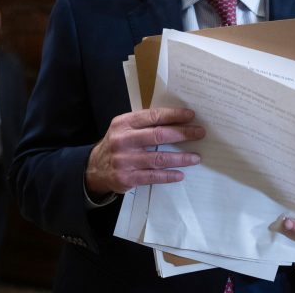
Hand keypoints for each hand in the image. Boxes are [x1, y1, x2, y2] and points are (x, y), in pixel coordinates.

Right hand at [85, 108, 204, 194]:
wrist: (94, 168)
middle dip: (183, 134)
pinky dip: (169, 176)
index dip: (174, 115)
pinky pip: (153, 176)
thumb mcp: (125, 128)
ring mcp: (125, 160)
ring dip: (181, 158)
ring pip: (159, 158)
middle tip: (200, 133)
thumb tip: (177, 120)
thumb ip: (144, 123)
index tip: (191, 115)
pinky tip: (180, 174)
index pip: (153, 116)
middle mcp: (123, 140)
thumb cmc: (118, 144)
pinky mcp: (127, 178)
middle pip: (159, 135)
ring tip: (196, 157)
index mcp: (124, 123)